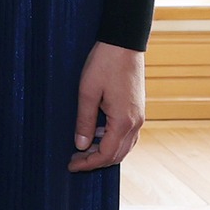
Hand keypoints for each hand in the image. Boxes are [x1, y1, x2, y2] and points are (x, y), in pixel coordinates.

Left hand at [69, 40, 145, 171]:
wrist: (124, 44)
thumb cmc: (103, 65)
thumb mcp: (87, 92)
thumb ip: (84, 120)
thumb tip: (81, 145)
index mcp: (123, 121)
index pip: (107, 154)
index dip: (88, 163)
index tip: (71, 166)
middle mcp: (136, 123)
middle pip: (117, 154)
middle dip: (95, 161)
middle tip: (73, 160)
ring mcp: (139, 117)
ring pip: (124, 146)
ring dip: (104, 152)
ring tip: (81, 150)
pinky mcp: (137, 110)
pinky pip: (126, 134)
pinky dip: (111, 140)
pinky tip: (95, 134)